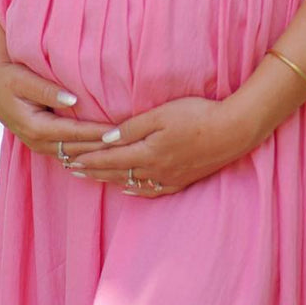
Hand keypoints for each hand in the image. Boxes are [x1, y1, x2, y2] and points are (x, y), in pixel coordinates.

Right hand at [0, 25, 113, 158]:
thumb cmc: (6, 77)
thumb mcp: (22, 79)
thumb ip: (47, 90)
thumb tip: (73, 100)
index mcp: (35, 127)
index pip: (74, 134)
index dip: (97, 134)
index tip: (119, 131)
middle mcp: (39, 142)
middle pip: (78, 150)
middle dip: (102, 149)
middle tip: (129, 144)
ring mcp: (42, 145)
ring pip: (76, 155)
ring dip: (97, 154)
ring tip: (122, 150)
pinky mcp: (46, 142)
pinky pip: (71, 152)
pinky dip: (89, 153)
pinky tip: (106, 151)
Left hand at [65, 95, 252, 196]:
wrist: (234, 131)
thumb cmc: (197, 115)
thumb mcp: (162, 114)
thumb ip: (133, 127)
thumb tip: (106, 138)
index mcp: (148, 153)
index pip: (110, 158)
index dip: (89, 159)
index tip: (71, 159)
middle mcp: (156, 170)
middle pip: (118, 173)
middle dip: (93, 171)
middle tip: (72, 170)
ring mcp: (170, 178)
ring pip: (132, 183)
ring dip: (110, 180)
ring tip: (93, 178)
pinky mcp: (183, 180)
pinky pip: (153, 190)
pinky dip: (136, 190)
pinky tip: (129, 189)